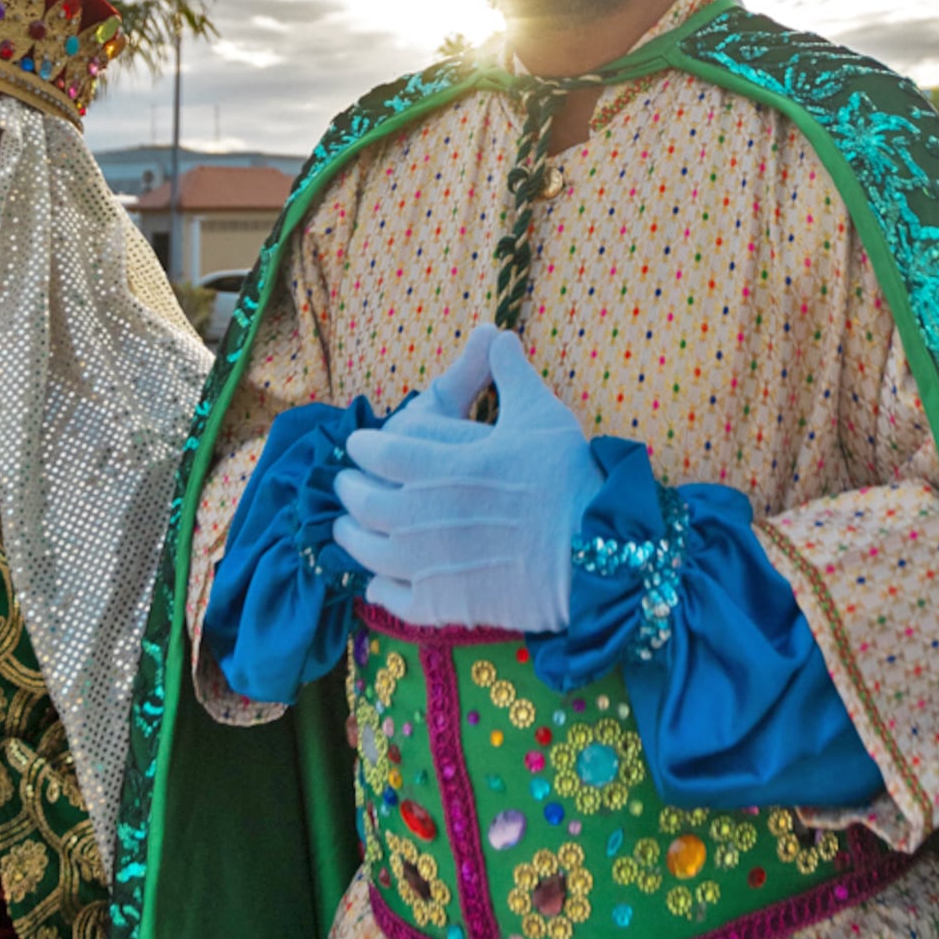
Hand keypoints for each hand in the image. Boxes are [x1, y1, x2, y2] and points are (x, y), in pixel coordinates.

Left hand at [334, 331, 595, 629]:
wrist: (592, 556)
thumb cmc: (568, 480)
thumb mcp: (541, 415)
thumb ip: (510, 374)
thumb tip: (495, 333)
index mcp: (441, 465)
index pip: (380, 452)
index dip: (363, 447)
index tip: (358, 445)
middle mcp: (423, 514)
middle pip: (364, 501)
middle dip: (349, 489)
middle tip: (345, 483)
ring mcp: (428, 563)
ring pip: (368, 552)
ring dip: (351, 538)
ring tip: (348, 529)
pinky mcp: (442, 605)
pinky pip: (393, 599)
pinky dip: (379, 590)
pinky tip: (379, 582)